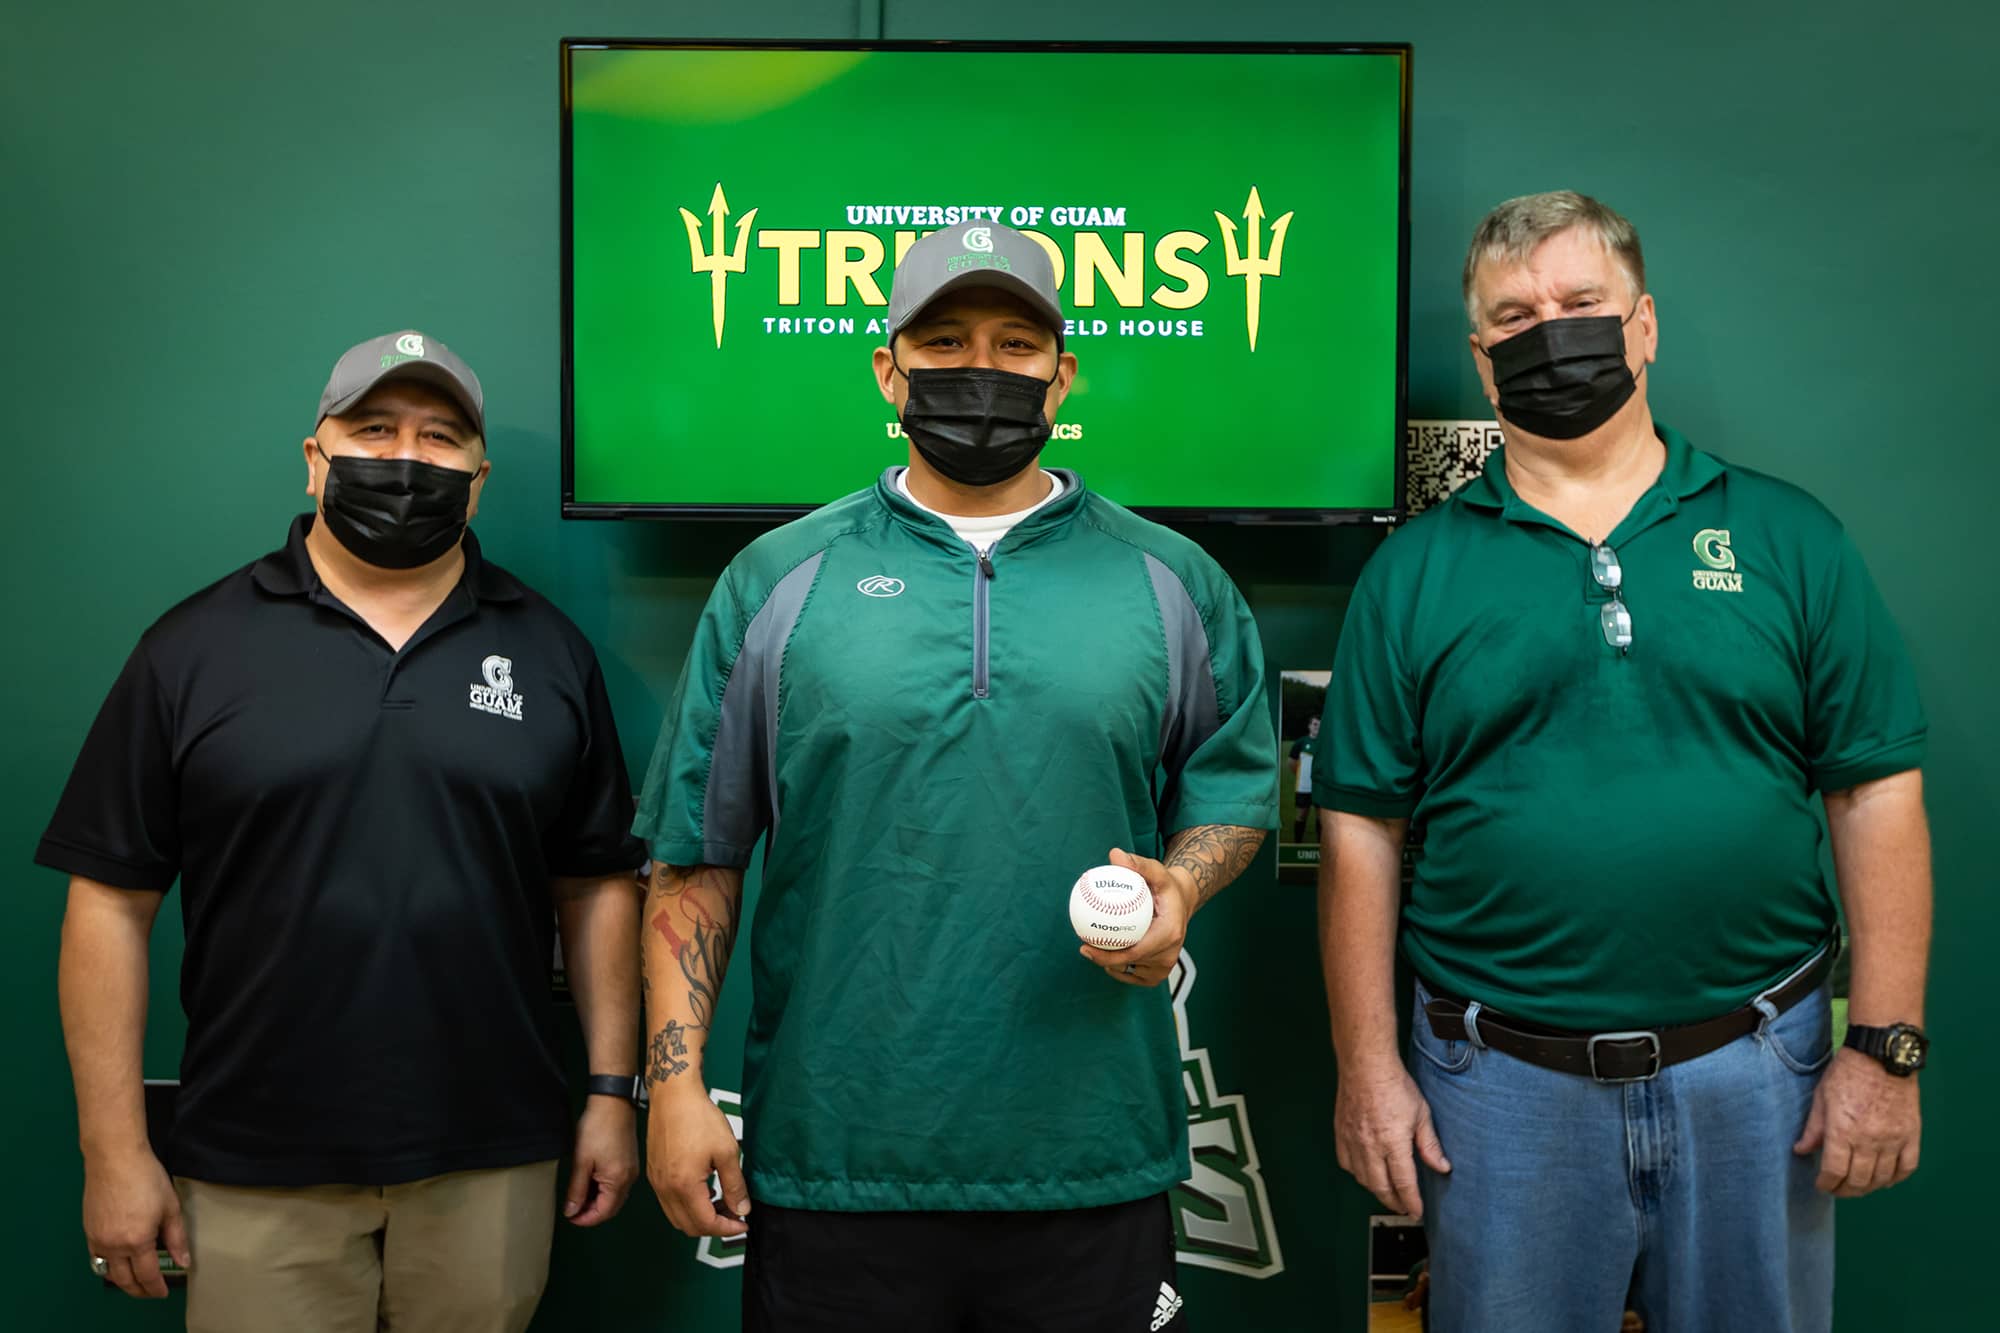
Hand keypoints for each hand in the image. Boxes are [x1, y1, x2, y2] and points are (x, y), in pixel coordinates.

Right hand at [82, 1146, 187, 1297]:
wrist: (114, 1159)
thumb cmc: (146, 1178)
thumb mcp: (170, 1207)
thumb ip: (176, 1238)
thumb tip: (182, 1261)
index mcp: (137, 1241)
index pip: (147, 1275)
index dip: (156, 1287)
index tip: (163, 1292)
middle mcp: (114, 1245)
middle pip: (125, 1280)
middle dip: (138, 1290)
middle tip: (150, 1292)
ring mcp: (97, 1239)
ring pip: (108, 1272)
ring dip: (122, 1281)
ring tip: (136, 1282)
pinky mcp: (88, 1231)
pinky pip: (96, 1259)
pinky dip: (108, 1266)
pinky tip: (118, 1263)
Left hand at [564, 1096, 639, 1225]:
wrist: (613, 1102)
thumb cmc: (597, 1128)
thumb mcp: (581, 1161)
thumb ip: (577, 1190)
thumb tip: (572, 1211)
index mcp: (618, 1181)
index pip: (604, 1212)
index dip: (586, 1219)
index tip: (569, 1217)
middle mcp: (629, 1179)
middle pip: (611, 1207)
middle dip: (592, 1213)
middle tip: (572, 1209)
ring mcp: (631, 1170)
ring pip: (614, 1196)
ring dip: (597, 1201)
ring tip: (578, 1195)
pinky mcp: (629, 1161)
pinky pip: (618, 1184)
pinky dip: (604, 1189)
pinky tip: (591, 1182)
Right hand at [645, 1084, 749, 1237]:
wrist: (673, 1095)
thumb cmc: (699, 1118)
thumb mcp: (727, 1151)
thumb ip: (735, 1185)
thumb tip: (741, 1209)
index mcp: (683, 1186)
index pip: (705, 1224)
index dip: (727, 1228)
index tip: (742, 1224)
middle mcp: (665, 1188)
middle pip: (689, 1226)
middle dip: (714, 1226)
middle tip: (734, 1214)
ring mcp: (656, 1182)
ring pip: (677, 1217)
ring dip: (700, 1217)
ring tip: (722, 1201)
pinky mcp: (654, 1173)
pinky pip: (669, 1202)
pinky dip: (688, 1205)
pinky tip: (705, 1189)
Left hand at [1077, 848, 1192, 987]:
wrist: (1182, 901)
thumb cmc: (1165, 885)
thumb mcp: (1155, 870)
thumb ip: (1137, 864)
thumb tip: (1115, 854)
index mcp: (1169, 933)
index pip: (1134, 952)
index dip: (1107, 955)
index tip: (1086, 947)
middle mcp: (1169, 954)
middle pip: (1130, 963)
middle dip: (1103, 960)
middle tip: (1084, 948)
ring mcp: (1166, 966)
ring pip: (1130, 971)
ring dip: (1111, 965)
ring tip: (1093, 951)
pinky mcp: (1161, 972)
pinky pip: (1135, 975)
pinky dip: (1120, 969)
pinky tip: (1107, 958)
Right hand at [1333, 1064, 1450, 1218]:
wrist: (1365, 1065)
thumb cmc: (1394, 1085)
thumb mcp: (1421, 1114)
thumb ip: (1430, 1144)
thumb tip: (1442, 1167)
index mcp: (1392, 1142)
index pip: (1403, 1183)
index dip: (1411, 1201)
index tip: (1417, 1211)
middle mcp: (1370, 1146)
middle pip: (1380, 1187)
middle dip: (1394, 1201)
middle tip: (1404, 1207)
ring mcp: (1352, 1140)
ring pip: (1362, 1178)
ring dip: (1376, 1189)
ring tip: (1388, 1191)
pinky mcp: (1340, 1133)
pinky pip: (1346, 1163)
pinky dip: (1357, 1173)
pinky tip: (1366, 1171)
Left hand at [1793, 1047, 1920, 1196]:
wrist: (1882, 1056)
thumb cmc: (1847, 1073)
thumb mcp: (1821, 1098)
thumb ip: (1813, 1129)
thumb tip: (1801, 1151)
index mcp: (1842, 1131)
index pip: (1834, 1171)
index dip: (1826, 1184)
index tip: (1822, 1185)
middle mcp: (1869, 1140)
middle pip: (1858, 1180)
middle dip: (1845, 1190)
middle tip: (1838, 1189)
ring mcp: (1893, 1139)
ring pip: (1882, 1178)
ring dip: (1868, 1187)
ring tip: (1858, 1186)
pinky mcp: (1912, 1135)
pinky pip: (1907, 1167)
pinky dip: (1896, 1178)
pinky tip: (1885, 1180)